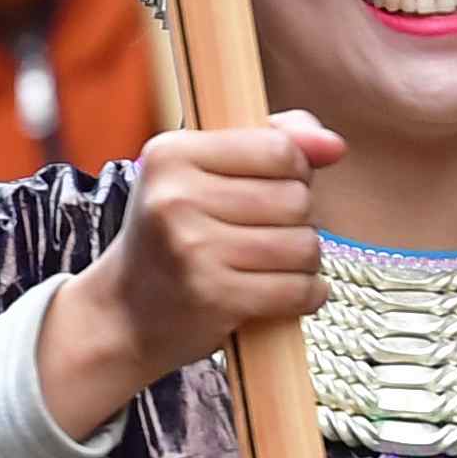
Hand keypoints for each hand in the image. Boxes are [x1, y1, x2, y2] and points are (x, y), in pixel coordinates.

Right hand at [36, 114, 339, 437]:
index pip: (279, 149)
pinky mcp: (213, 297)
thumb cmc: (173, 236)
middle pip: (297, 199)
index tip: (274, 189)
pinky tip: (288, 293)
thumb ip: (272, 142)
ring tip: (273, 265)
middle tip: (264, 235)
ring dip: (304, 261)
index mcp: (171, 153)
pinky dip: (307, 294)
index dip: (294, 172)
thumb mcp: (202, 174)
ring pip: (304, 245)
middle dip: (298, 220)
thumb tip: (334, 146)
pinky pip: (297, 289)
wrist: (123, 315)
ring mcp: (193, 248)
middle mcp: (176, 197)